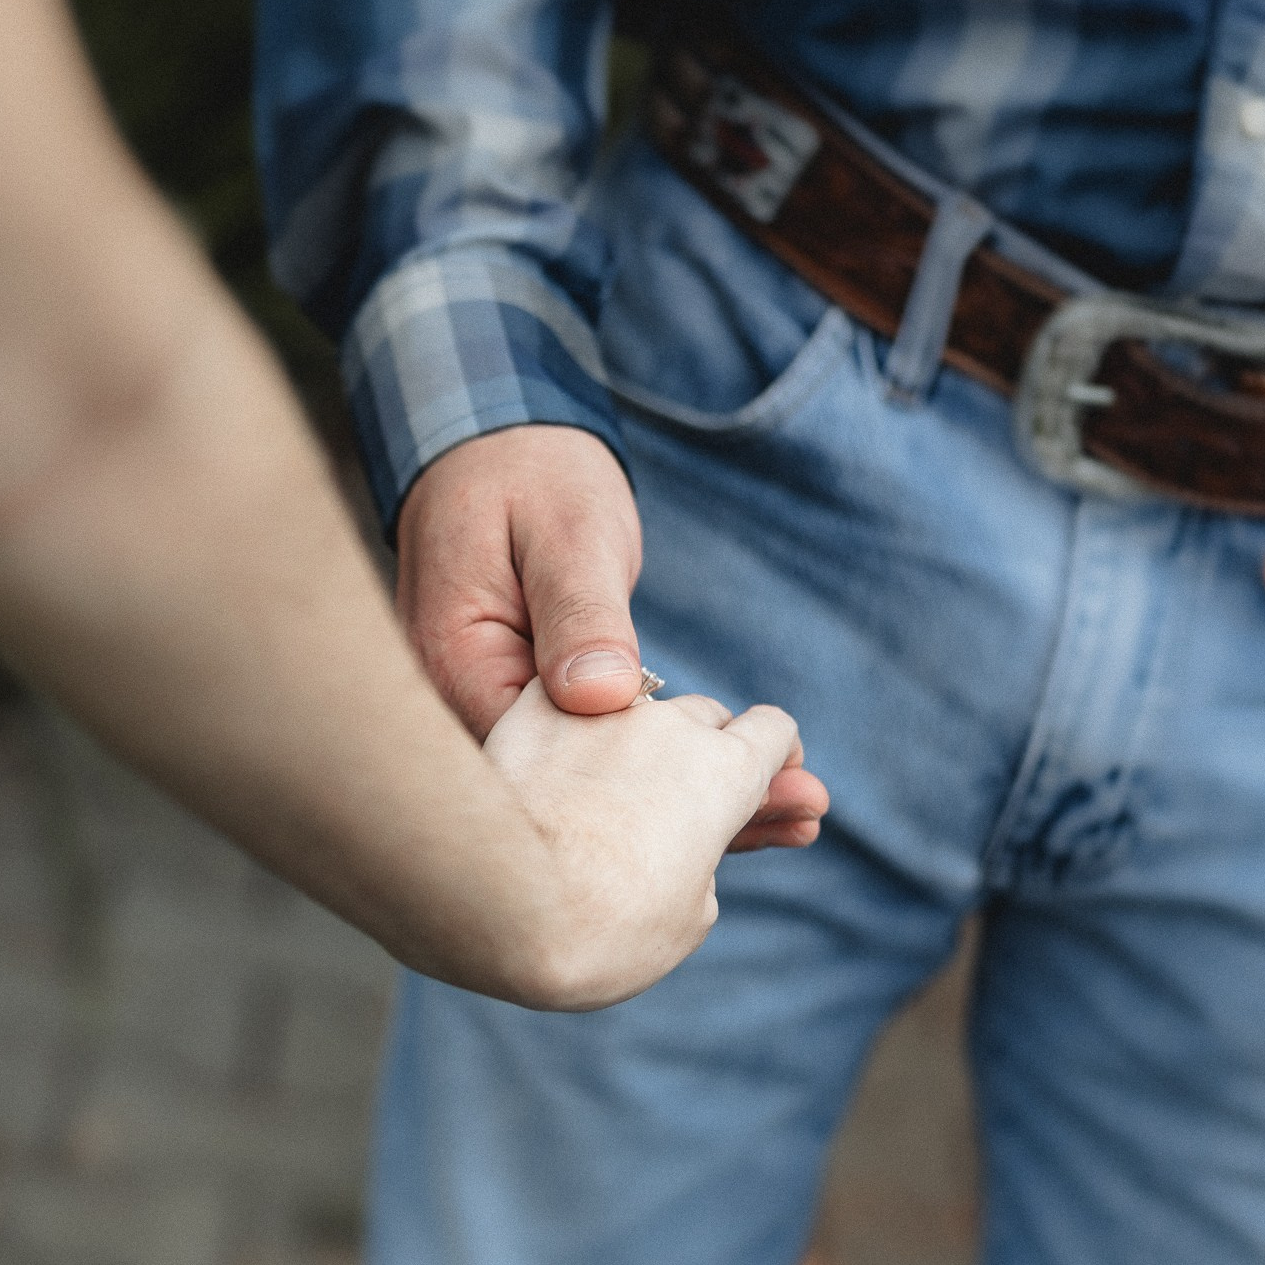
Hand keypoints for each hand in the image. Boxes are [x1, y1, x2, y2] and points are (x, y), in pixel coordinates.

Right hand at [397, 424, 827, 847]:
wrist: (490, 445)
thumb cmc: (526, 476)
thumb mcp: (563, 533)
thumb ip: (579, 613)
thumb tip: (601, 699)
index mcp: (460, 669)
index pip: (547, 769)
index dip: (650, 796)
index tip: (753, 802)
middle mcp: (470, 708)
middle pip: (578, 793)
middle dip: (692, 819)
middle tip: (803, 817)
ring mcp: (501, 714)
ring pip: (598, 783)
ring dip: (696, 805)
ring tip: (803, 814)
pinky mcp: (536, 707)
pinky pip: (602, 754)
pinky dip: (671, 772)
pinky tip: (755, 792)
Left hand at [483, 680, 808, 1009]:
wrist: (505, 900)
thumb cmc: (605, 927)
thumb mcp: (688, 917)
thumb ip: (697, 860)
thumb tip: (673, 844)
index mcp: (726, 773)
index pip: (773, 732)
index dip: (775, 759)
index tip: (766, 785)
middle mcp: (668, 724)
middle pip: (705, 718)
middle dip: (706, 753)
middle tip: (690, 805)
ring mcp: (597, 710)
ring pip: (633, 708)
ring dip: (635, 743)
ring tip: (613, 796)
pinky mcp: (530, 711)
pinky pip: (563, 707)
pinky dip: (567, 733)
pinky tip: (551, 768)